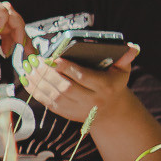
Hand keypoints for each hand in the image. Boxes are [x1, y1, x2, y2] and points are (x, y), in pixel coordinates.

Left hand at [22, 42, 139, 124]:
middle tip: (37, 60)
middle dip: (49, 73)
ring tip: (30, 67)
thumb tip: (132, 47)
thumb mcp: (122, 70)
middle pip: (66, 87)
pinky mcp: (65, 113)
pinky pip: (47, 102)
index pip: (84, 77)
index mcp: (105, 87)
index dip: (68, 68)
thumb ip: (125, 57)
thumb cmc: (114, 83)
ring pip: (54, 95)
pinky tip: (28, 79)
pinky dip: (35, 91)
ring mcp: (77, 108)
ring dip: (39, 81)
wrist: (110, 110)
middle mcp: (91, 100)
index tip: (54, 57)